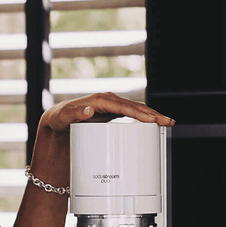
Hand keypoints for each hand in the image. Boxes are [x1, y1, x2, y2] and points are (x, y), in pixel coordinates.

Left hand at [39, 92, 174, 133]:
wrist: (57, 122)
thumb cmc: (60, 119)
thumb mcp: (63, 117)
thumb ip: (74, 113)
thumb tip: (89, 110)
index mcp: (100, 100)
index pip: (124, 106)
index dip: (139, 113)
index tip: (151, 120)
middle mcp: (108, 101)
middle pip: (135, 107)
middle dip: (153, 114)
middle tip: (168, 122)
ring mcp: (112, 107)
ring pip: (137, 110)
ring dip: (153, 116)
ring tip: (168, 123)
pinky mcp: (114, 115)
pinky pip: (133, 115)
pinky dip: (145, 119)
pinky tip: (156, 125)